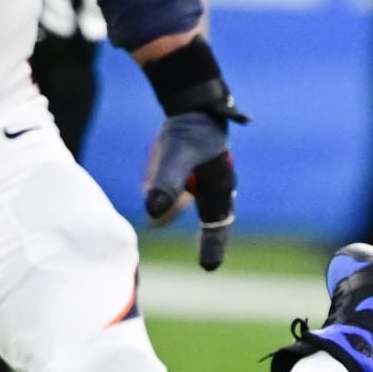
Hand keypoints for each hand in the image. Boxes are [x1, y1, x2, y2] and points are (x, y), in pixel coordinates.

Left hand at [144, 112, 234, 270]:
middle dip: (209, 236)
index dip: (213, 246)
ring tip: (160, 224)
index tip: (209, 268)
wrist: (192, 103)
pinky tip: (158, 202)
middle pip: (211, 217)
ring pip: (195, 204)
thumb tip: (152, 212)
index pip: (217, 225)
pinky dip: (174, 200)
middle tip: (208, 262)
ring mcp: (208, 177)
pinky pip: (187, 192)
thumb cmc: (188, 131)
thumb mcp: (175, 156)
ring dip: (181, 213)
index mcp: (219, 188)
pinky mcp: (196, 169)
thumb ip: (165, 183)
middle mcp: (217, 186)